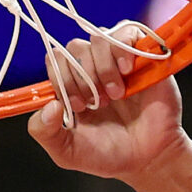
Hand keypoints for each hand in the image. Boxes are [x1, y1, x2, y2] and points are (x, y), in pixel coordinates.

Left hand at [28, 25, 188, 182]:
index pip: (55, 59)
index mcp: (71, 84)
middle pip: (74, 46)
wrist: (147, 159)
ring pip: (98, 38)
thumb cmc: (107, 155)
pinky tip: (127, 72)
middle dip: (82, 76)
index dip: (62, 78)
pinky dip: (122, 50)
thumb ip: (44, 132)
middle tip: (98, 103)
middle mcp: (92, 67)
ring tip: (116, 94)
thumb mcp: (65, 152)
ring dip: (103, 68)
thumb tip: (49, 105)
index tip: (78, 106)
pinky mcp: (142, 55)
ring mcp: (117, 60)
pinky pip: (127, 32)